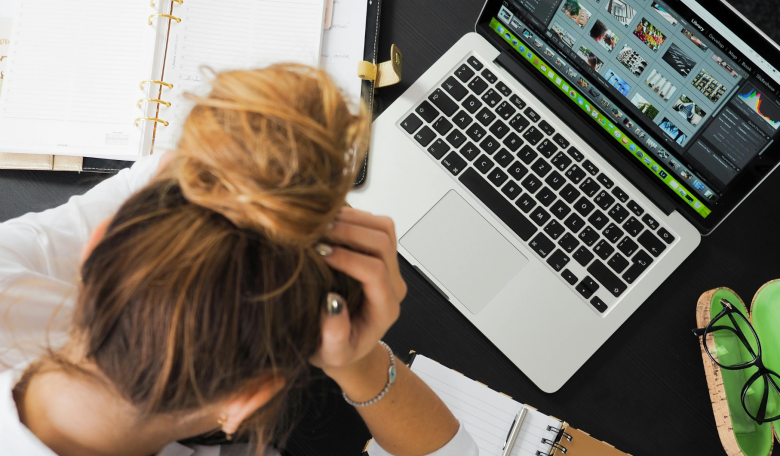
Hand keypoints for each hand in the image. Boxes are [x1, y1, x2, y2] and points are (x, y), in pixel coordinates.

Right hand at [310, 207, 406, 375]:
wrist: (347, 344)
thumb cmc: (338, 350)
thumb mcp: (331, 353)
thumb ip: (334, 335)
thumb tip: (332, 302)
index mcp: (385, 308)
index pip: (374, 272)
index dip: (347, 258)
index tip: (319, 253)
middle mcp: (393, 284)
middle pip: (383, 243)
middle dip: (349, 232)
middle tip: (316, 232)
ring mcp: (390, 266)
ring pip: (383, 228)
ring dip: (353, 220)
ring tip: (321, 224)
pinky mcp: (381, 254)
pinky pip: (376, 225)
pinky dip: (354, 216)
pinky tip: (328, 222)